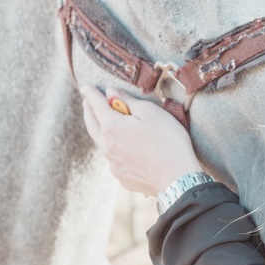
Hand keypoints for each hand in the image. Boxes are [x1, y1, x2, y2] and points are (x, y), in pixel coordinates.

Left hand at [81, 86, 202, 195]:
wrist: (178, 177)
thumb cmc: (168, 140)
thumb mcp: (150, 111)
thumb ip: (127, 100)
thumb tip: (110, 93)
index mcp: (111, 126)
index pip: (96, 104)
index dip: (91, 93)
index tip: (86, 87)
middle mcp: (107, 146)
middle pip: (91, 125)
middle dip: (88, 111)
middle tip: (87, 102)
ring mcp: (113, 164)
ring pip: (103, 143)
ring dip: (102, 131)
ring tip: (108, 124)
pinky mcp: (122, 177)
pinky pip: (115, 159)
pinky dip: (116, 149)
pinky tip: (126, 147)